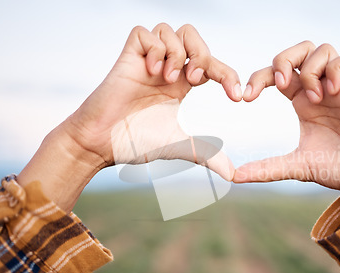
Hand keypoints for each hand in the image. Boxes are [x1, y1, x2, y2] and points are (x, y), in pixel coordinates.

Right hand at [65, 24, 240, 177]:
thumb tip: (232, 175)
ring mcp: (146, 62)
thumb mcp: (179, 147)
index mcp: (181, 85)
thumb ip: (206, 155)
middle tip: (195, 79)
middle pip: (192, 36)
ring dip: (177, 53)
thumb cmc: (134, 143)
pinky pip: (144, 33)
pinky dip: (155, 50)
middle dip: (203, 53)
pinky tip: (152, 73)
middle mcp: (166, 69)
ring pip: (170, 30)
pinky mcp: (126, 58)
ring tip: (169, 80)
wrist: (102, 145)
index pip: (210, 65)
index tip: (237, 97)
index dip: (228, 75)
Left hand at [234, 42, 339, 198]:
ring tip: (316, 99)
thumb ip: (267, 168)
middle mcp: (320, 89)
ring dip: (311, 69)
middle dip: (282, 60)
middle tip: (280, 85)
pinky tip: (334, 92)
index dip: (258, 78)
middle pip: (298, 51)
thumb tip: (234, 176)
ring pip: (322, 48)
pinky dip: (337, 69)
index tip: (246, 98)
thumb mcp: (297, 166)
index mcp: (302, 101)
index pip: (276, 74)